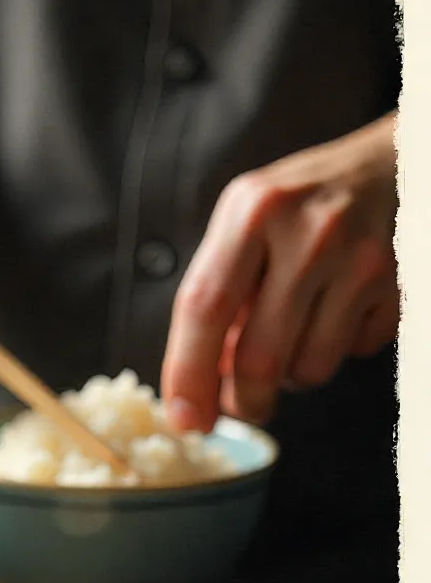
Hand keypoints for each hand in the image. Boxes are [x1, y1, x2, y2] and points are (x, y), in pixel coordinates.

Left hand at [161, 112, 398, 431]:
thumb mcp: (248, 221)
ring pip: (308, 369)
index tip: (184, 418)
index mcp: (252, 211)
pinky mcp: (398, 286)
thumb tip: (207, 376)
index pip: (204, 308)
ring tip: (294, 334)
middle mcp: (307, 234)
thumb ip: (221, 290)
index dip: (188, 373)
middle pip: (258, 358)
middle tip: (240, 407)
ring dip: (292, 375)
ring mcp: (359, 261)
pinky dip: (337, 350)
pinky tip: (337, 312)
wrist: (394, 164)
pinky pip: (353, 355)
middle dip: (243, 402)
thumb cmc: (304, 201)